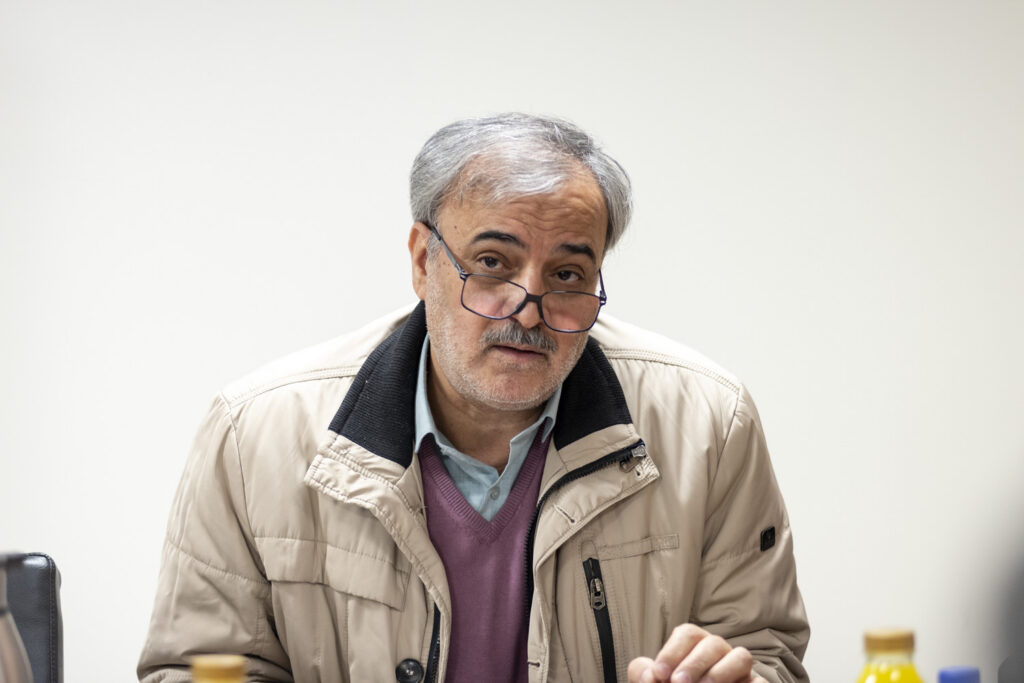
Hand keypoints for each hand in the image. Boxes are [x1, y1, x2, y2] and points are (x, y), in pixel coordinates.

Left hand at [627, 624, 767, 682]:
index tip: (658, 675)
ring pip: (741, 656)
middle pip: (713, 643)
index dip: (672, 652)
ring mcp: (741, 672)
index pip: (688, 634)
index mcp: (695, 647)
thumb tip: (647, 672)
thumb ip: (642, 675)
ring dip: (720, 672)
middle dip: (694, 663)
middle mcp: (720, 655)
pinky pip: (761, 682)